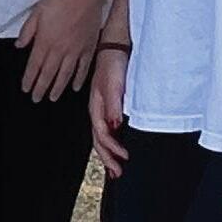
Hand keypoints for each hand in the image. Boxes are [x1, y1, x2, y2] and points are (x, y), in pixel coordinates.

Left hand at [17, 0, 101, 101]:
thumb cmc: (59, 0)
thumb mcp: (36, 13)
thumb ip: (27, 31)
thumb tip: (19, 46)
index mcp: (44, 42)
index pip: (34, 66)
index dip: (29, 79)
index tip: (26, 89)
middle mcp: (59, 50)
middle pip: (48, 74)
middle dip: (41, 88)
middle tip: (36, 99)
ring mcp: (76, 51)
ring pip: (65, 75)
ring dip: (58, 88)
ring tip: (53, 98)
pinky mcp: (89, 48)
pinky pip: (83, 68)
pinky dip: (79, 79)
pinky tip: (75, 87)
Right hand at [88, 47, 128, 176]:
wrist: (114, 47)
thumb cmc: (113, 64)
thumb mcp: (114, 84)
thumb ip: (113, 105)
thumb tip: (113, 127)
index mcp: (97, 108)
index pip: (102, 135)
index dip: (112, 149)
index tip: (124, 158)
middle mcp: (97, 111)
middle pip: (98, 140)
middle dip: (107, 158)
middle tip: (117, 173)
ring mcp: (102, 109)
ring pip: (101, 136)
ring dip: (108, 153)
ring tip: (115, 167)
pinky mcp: (108, 106)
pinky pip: (106, 129)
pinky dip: (110, 142)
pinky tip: (116, 146)